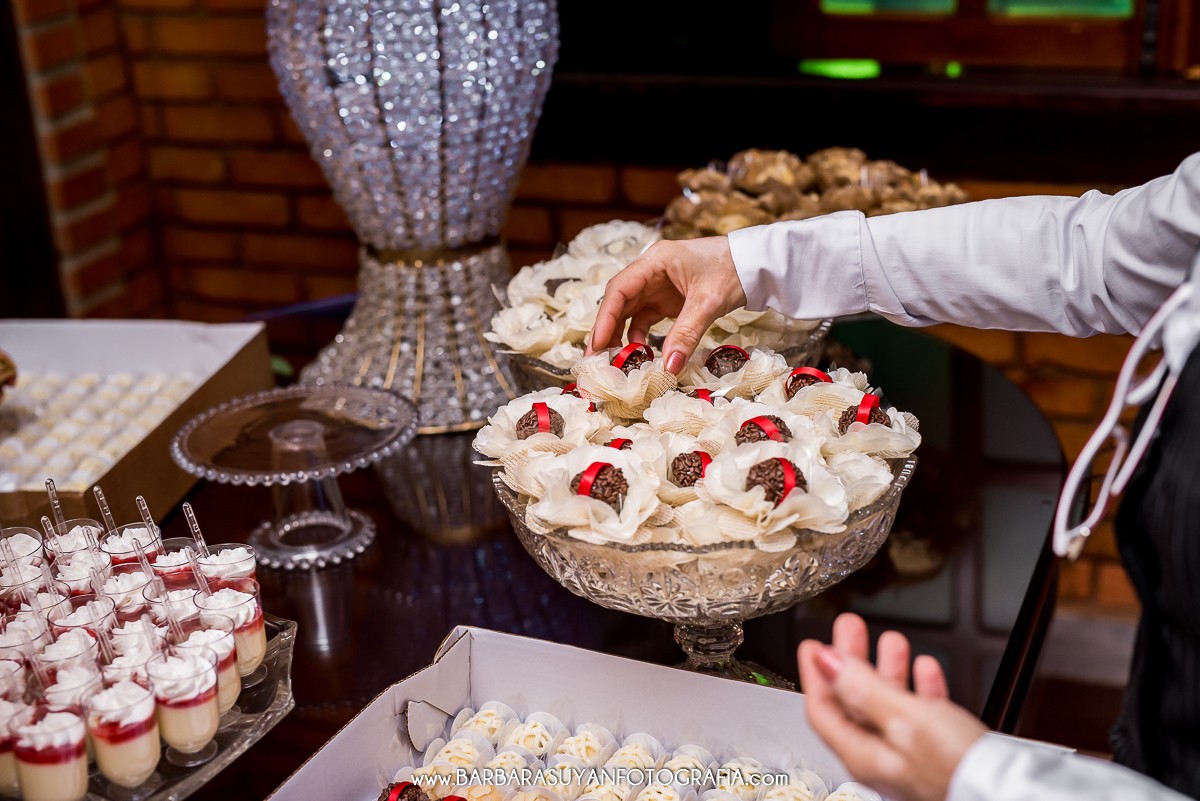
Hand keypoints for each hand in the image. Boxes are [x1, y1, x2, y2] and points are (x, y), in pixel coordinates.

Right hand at [587, 237, 745, 374]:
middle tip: (596, 359)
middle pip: (618, 302)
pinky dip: (640, 337)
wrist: (755, 265)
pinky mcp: (667, 299)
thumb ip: (686, 334)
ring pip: (629, 312)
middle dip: (606, 330)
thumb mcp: (708, 303)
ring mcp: (657, 285)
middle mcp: (650, 271)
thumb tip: (669, 367)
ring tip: (616, 361)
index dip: (605, 318)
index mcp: (655, 261)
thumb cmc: (733, 270)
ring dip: (621, 336)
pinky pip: (645, 319)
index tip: (597, 344)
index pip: (619, 289)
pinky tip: (641, 354)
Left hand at [798, 614, 986, 800]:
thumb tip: (827, 663)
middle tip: (849, 628)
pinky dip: (922, 687)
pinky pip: (923, 714)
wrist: (1012, 794)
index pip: (823, 711)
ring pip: (889, 704)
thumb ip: (863, 689)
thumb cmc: (958, 769)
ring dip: (888, 668)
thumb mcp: (904, 718)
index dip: (816, 674)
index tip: (812, 645)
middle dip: (851, 661)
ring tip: (890, 638)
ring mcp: (912, 756)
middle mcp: (883, 759)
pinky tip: (926, 669)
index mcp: (863, 755)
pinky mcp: (941, 753)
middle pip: (854, 702)